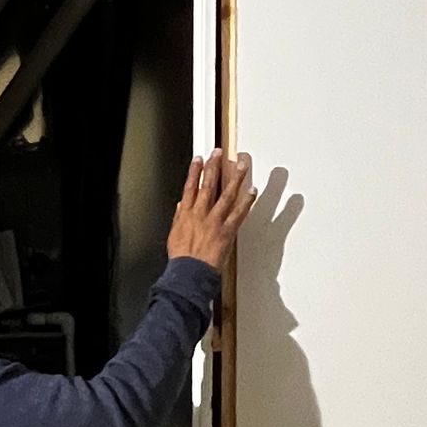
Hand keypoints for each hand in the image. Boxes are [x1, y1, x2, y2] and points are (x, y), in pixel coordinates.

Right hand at [166, 152, 258, 270]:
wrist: (189, 272)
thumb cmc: (182, 258)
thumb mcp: (174, 234)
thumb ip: (179, 218)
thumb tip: (181, 206)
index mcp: (186, 214)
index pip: (190, 187)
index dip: (194, 171)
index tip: (199, 159)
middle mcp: (201, 213)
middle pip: (208, 185)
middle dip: (214, 167)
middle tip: (219, 153)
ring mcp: (215, 221)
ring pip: (226, 194)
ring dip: (235, 178)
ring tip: (241, 165)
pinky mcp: (227, 230)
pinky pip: (239, 213)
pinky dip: (247, 201)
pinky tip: (252, 190)